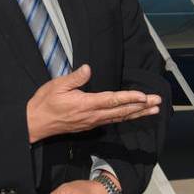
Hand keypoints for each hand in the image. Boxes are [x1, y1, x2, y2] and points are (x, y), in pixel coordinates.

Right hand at [26, 64, 159, 142]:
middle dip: (141, 106)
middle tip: (158, 102)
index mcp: (86, 104)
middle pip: (122, 111)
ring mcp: (93, 121)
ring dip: (138, 113)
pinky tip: (134, 115)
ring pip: (120, 117)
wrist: (36, 123)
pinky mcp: (91, 124)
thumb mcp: (56, 86)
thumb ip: (74, 78)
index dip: (129, 98)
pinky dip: (127, 117)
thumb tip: (88, 68)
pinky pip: (113, 120)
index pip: (112, 100)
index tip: (143, 96)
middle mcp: (93, 115)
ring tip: (154, 109)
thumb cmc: (45, 103)